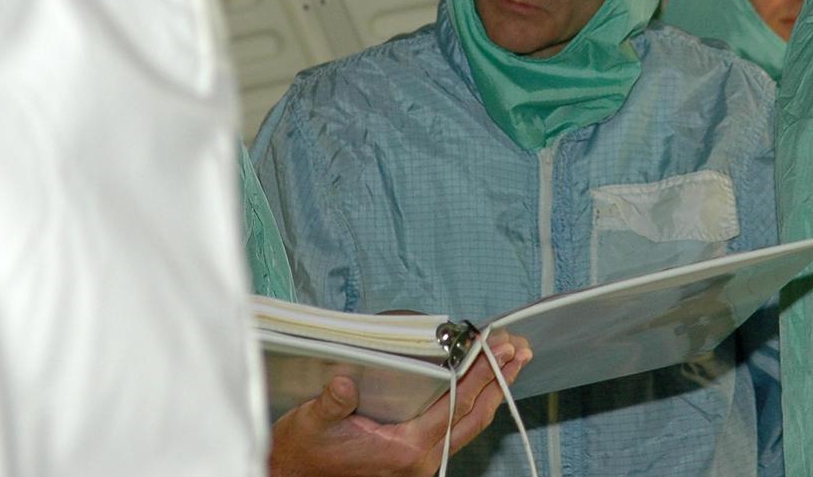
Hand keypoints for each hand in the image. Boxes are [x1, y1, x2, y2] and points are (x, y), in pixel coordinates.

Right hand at [268, 335, 531, 476]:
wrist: (292, 476)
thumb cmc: (304, 451)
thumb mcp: (313, 421)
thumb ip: (333, 402)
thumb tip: (344, 381)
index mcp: (403, 450)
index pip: (455, 406)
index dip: (481, 375)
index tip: (500, 349)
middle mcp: (419, 460)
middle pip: (473, 418)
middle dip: (500, 382)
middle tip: (520, 350)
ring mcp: (419, 463)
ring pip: (468, 426)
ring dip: (491, 393)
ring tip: (510, 363)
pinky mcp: (414, 460)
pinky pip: (454, 431)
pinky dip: (471, 405)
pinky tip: (478, 387)